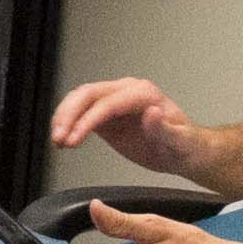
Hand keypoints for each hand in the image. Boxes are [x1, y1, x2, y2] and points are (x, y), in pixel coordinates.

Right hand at [46, 75, 198, 174]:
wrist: (183, 151)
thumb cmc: (184, 145)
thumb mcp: (180, 142)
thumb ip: (165, 129)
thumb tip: (152, 114)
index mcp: (143, 94)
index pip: (108, 102)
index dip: (88, 119)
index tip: (75, 138)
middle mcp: (126, 92)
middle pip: (88, 94)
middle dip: (69, 115)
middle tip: (59, 137)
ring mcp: (114, 102)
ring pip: (80, 100)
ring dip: (64, 118)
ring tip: (57, 140)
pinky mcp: (107, 116)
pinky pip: (82, 113)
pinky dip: (69, 124)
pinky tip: (62, 139)